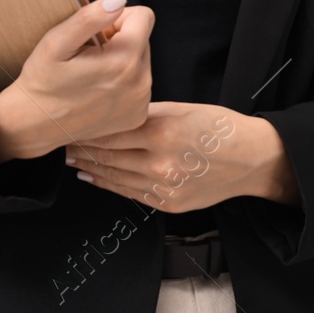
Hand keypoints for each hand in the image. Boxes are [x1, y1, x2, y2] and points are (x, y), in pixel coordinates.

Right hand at [0, 0, 152, 164]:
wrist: (34, 124)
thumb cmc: (43, 82)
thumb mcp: (58, 42)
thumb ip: (91, 17)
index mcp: (124, 62)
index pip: (143, 16)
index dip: (115, 19)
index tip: (95, 35)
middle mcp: (140, 84)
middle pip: (143, 38)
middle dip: (119, 40)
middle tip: (89, 55)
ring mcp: (140, 104)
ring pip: (141, 60)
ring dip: (121, 60)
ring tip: (91, 74)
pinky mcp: (137, 116)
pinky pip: (139, 84)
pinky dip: (122, 82)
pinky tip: (97, 90)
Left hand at [66, 102, 299, 212]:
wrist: (251, 159)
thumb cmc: (219, 127)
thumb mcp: (182, 109)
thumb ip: (147, 114)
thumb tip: (114, 114)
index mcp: (162, 130)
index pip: (111, 130)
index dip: (87, 128)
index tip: (70, 122)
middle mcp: (159, 161)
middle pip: (108, 155)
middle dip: (83, 148)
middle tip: (62, 140)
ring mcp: (163, 186)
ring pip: (114, 176)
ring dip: (90, 168)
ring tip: (72, 159)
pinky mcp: (168, 203)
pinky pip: (129, 193)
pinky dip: (108, 184)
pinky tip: (93, 177)